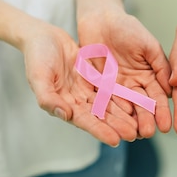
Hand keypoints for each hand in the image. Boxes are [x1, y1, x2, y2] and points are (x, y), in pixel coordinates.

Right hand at [21, 23, 138, 146]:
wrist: (43, 36)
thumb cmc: (36, 56)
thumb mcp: (38, 76)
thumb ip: (48, 98)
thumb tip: (65, 115)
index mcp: (63, 104)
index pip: (84, 121)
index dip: (100, 131)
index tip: (115, 140)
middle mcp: (77, 100)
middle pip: (100, 116)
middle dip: (117, 126)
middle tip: (135, 135)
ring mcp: (87, 89)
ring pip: (108, 104)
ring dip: (123, 114)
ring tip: (140, 123)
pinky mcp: (95, 78)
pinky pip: (111, 88)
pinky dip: (123, 95)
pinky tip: (137, 101)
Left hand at [78, 10, 171, 138]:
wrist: (100, 19)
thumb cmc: (127, 27)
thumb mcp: (148, 45)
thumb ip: (160, 65)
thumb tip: (174, 86)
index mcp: (149, 76)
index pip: (157, 97)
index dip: (162, 111)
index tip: (167, 125)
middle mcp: (133, 85)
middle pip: (140, 106)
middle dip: (145, 120)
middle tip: (149, 133)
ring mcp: (115, 87)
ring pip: (122, 108)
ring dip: (127, 122)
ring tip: (131, 134)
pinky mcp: (98, 86)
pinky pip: (102, 101)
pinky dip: (106, 113)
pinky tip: (109, 124)